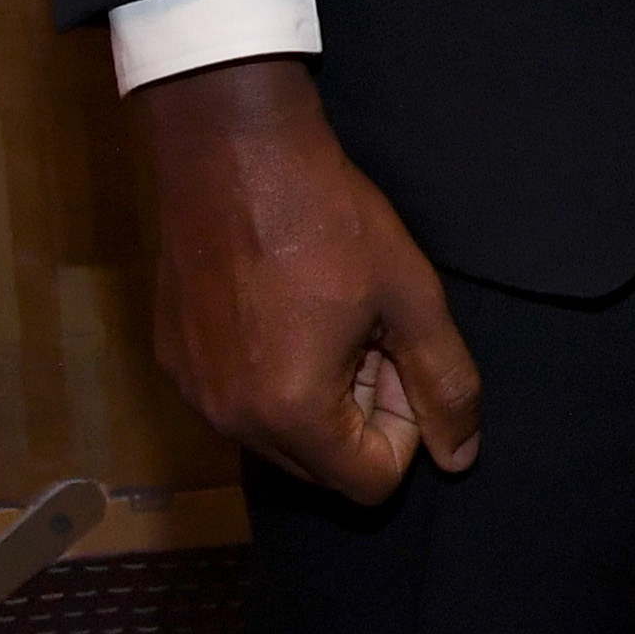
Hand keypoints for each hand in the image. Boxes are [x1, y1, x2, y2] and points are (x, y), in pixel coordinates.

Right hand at [132, 53, 481, 502]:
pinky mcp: (172, 359)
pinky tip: (281, 305)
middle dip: (359, 413)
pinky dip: (267, 373)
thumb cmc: (328, 217)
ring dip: (315, 394)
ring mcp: (194, 392)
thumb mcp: (410, 295)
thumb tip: (462, 458)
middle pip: (322, 468)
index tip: (396, 355)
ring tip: (325, 314)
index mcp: (291, 414)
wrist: (232, 149)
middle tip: (368, 331)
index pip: (371, 484)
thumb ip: (445, 382)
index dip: (403, 425)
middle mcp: (231, 421)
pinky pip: (237, 400)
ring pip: (278, 437)